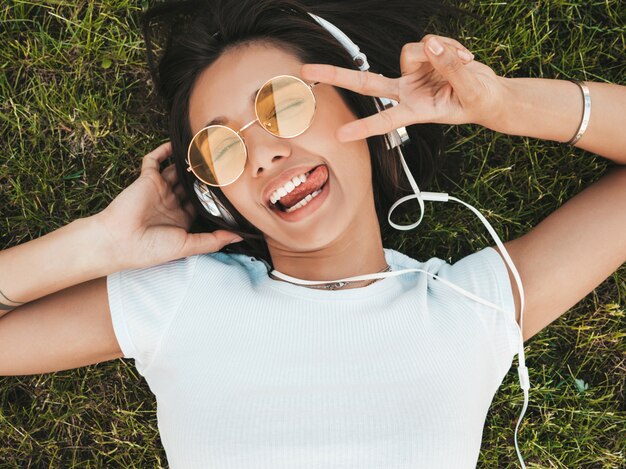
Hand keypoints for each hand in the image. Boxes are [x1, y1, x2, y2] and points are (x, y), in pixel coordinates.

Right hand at [95, 142, 242, 269]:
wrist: (119, 241)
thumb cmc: (151, 248)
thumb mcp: (188, 246)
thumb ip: (214, 240)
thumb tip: (241, 237)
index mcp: (181, 218)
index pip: (202, 202)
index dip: (214, 195)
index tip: (231, 187)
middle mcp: (171, 202)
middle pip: (192, 184)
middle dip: (205, 176)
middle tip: (223, 163)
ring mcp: (159, 189)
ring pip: (177, 170)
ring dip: (189, 161)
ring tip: (206, 150)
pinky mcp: (146, 179)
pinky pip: (153, 160)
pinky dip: (163, 150)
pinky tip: (176, 144)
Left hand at [301, 34, 505, 141]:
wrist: (489, 94)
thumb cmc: (478, 101)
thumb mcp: (470, 89)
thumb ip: (450, 66)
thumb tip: (430, 44)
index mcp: (416, 111)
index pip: (385, 120)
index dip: (364, 127)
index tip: (340, 136)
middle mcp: (406, 93)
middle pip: (365, 83)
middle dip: (336, 75)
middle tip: (305, 70)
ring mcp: (411, 75)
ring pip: (411, 51)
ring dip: (441, 52)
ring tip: (464, 63)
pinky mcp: (421, 58)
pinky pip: (426, 42)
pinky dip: (447, 46)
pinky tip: (462, 56)